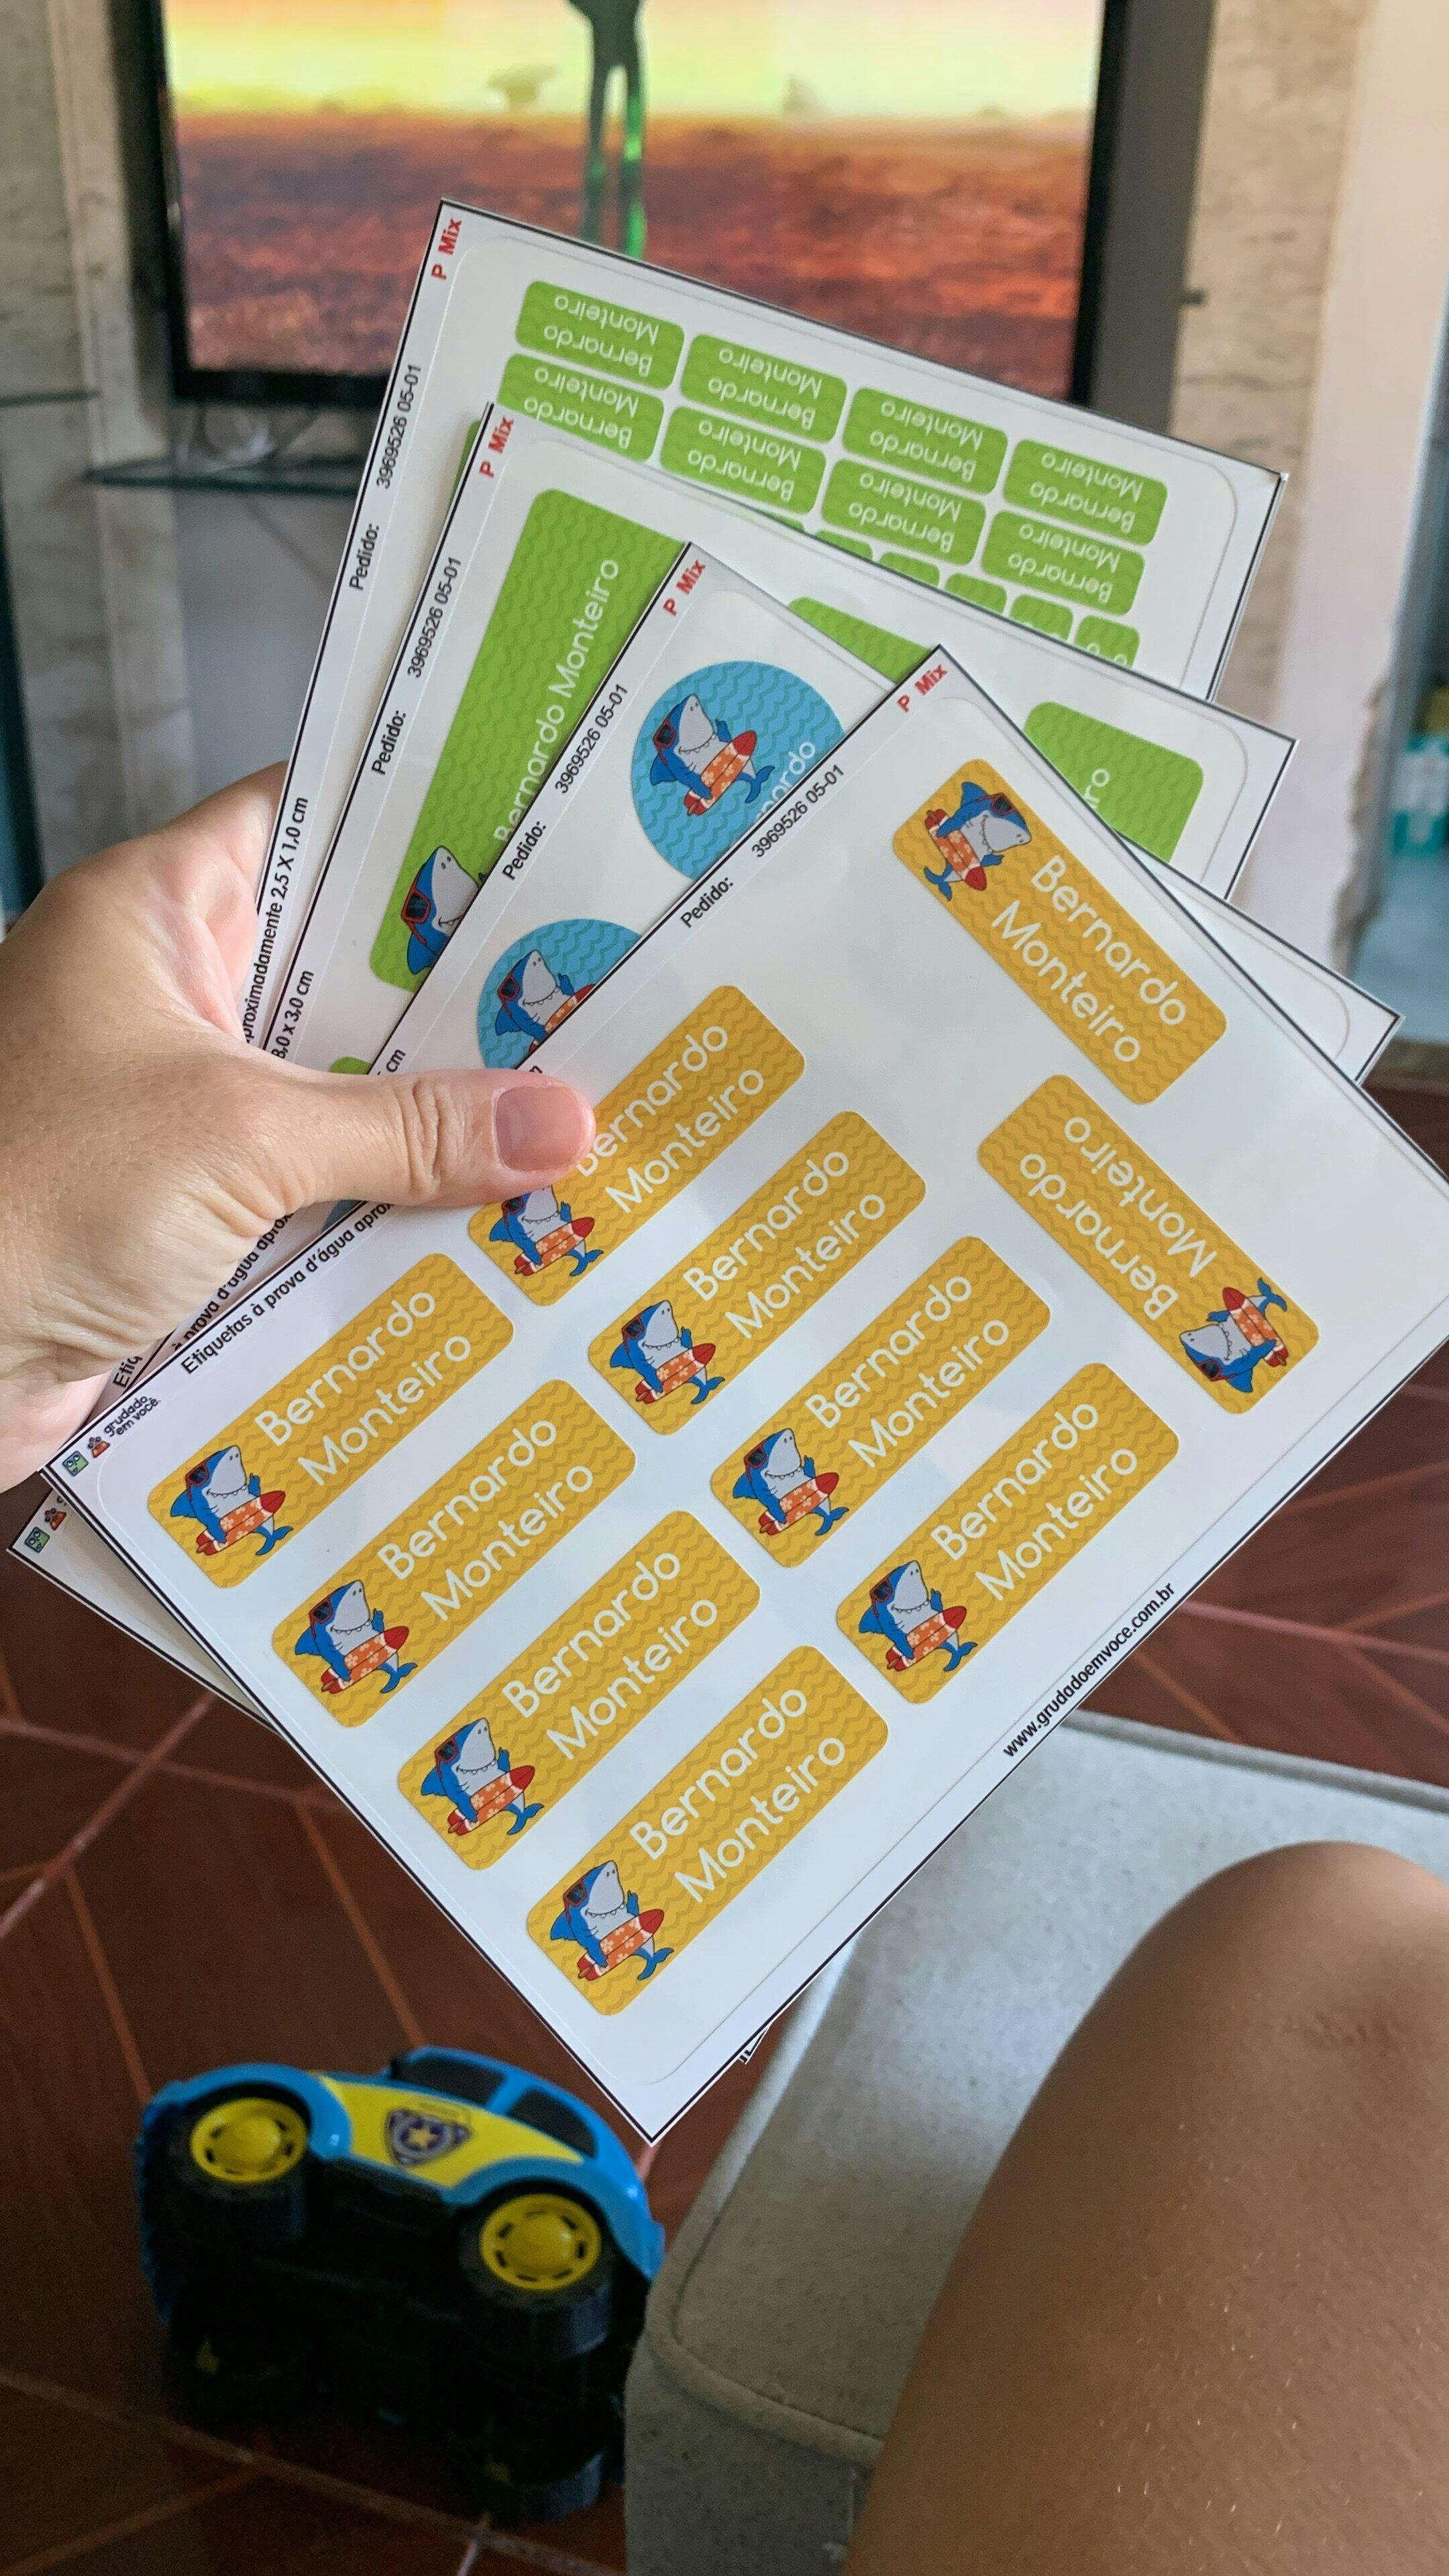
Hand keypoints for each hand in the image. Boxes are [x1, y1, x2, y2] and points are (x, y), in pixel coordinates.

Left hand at [0, 769, 594, 1489]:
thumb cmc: (30, 1199)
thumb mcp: (241, 1139)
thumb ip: (405, 1129)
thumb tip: (557, 1123)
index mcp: (150, 917)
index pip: (303, 822)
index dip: (416, 828)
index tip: (541, 840)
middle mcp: (161, 999)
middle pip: (338, 976)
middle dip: (458, 1005)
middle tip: (597, 1001)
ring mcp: (170, 1109)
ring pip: (334, 1097)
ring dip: (432, 1125)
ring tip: (578, 1119)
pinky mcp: (182, 1215)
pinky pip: (310, 1197)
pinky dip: (384, 1214)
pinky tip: (492, 1225)